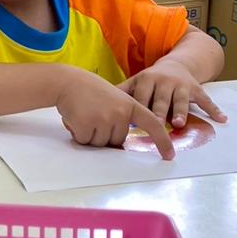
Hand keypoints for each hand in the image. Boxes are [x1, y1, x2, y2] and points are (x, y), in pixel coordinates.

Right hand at [56, 69, 175, 159]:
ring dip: (90, 134)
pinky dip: (78, 134)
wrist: (67, 82)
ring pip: (100, 143)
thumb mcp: (114, 99)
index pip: (152, 125)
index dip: (162, 141)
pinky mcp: (87, 125)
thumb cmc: (89, 91)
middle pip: (117, 140)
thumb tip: (120, 142)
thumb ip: (123, 116)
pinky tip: (76, 118)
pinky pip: (85, 141)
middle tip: (94, 114)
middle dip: (104, 133)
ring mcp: (104, 119)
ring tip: (85, 114)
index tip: (169, 155)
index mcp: (130, 105)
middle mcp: (120, 113)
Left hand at [119, 59, 227, 128]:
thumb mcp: (136, 82)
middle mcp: (164, 81)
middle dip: (159, 111)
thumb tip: (97, 104)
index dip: (138, 108)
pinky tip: (222, 119)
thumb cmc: (151, 80)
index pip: (141, 97)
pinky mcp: (196, 89)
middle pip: (161, 100)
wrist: (176, 65)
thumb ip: (121, 92)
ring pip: (181, 100)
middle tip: (156, 124)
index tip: (132, 122)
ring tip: (179, 123)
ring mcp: (182, 85)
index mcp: (147, 80)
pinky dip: (214, 109)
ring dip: (181, 111)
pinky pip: (206, 100)